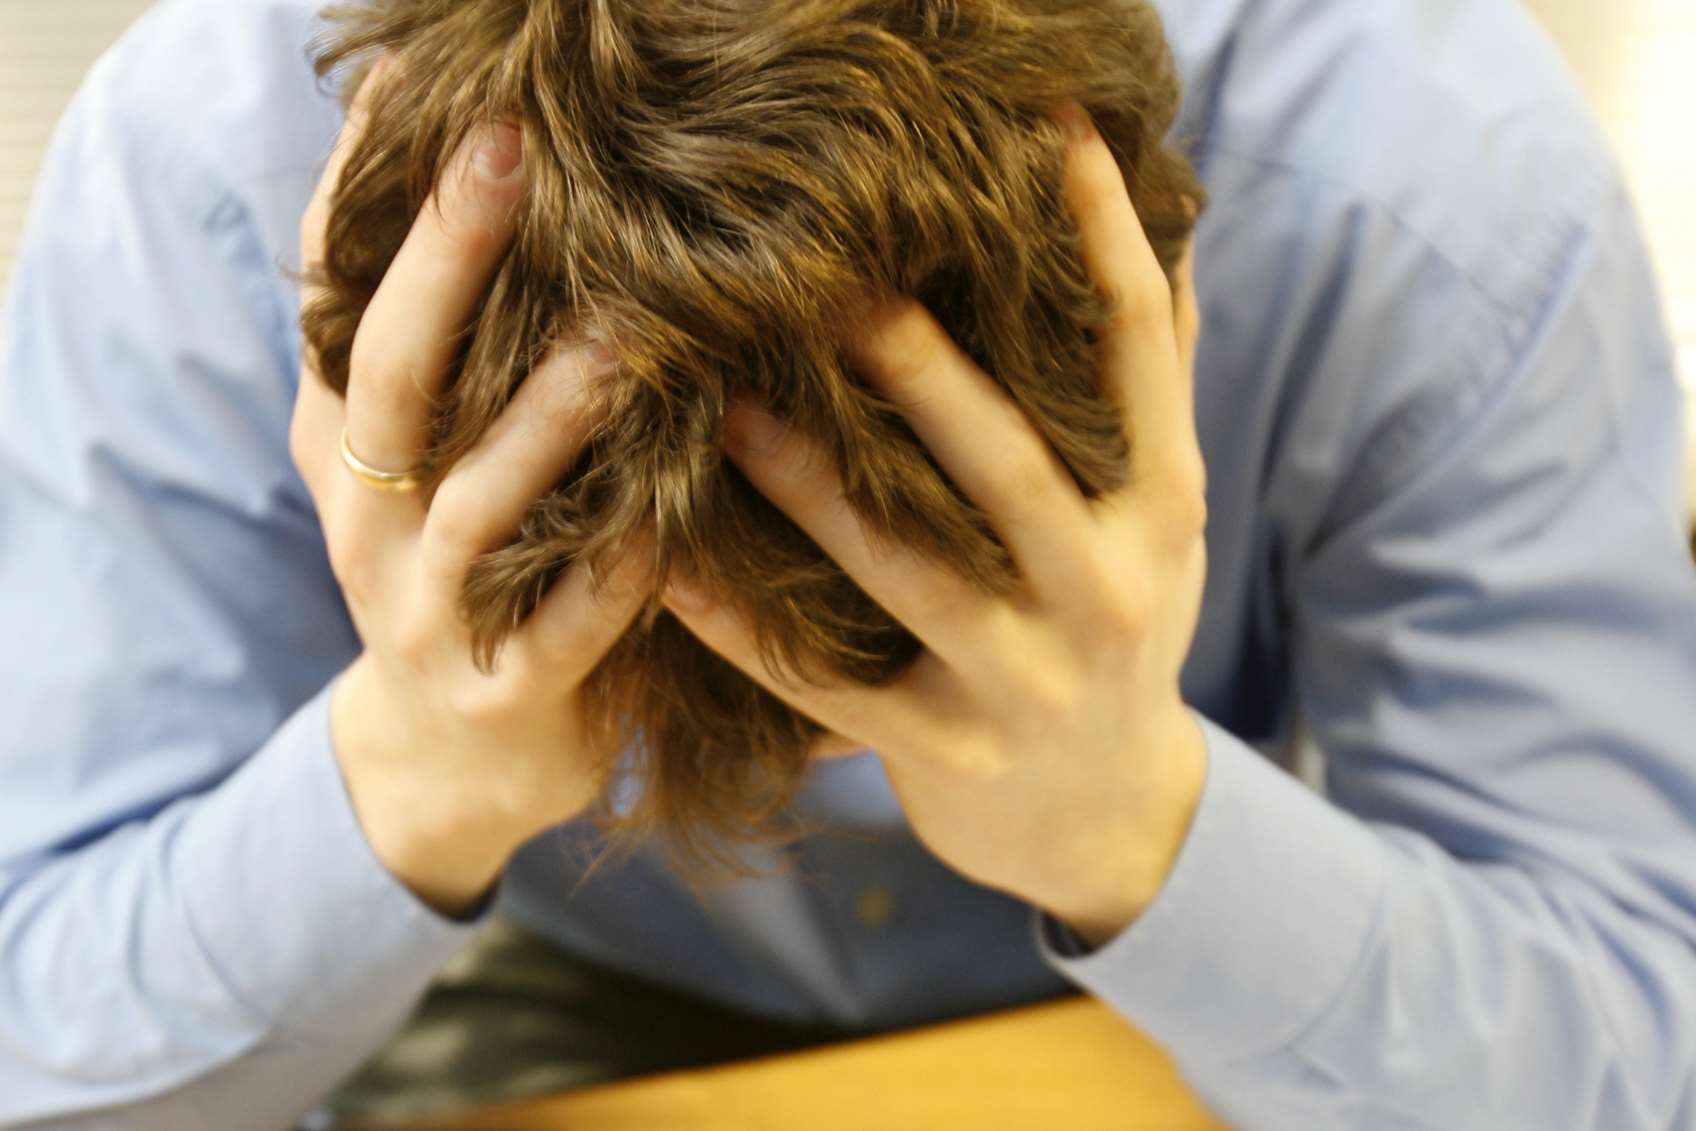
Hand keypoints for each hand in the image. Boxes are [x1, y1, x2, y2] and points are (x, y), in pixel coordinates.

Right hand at [290, 61, 652, 915]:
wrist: (448, 760)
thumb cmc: (460, 575)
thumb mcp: (415, 468)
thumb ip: (435, 360)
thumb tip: (458, 197)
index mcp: (351, 451)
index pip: (345, 306)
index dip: (374, 203)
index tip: (426, 94)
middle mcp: (371, 521)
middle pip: (396, 377)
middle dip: (446, 260)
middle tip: (509, 152)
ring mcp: (426, 614)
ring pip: (479, 506)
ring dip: (546, 422)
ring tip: (620, 342)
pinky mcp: (501, 695)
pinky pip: (558, 634)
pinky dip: (609, 581)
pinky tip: (660, 529)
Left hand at [662, 106, 1208, 947]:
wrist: (1106, 814)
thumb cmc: (1120, 623)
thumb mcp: (1161, 514)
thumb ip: (1153, 383)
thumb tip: (1165, 225)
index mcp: (1163, 505)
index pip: (1135, 348)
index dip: (1100, 234)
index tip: (1048, 127)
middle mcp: (1107, 588)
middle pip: (1009, 460)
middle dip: (919, 367)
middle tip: (828, 274)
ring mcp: (1028, 679)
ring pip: (908, 571)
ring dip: (810, 486)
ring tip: (721, 405)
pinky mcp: (949, 753)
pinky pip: (829, 686)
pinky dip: (745, 631)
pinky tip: (667, 569)